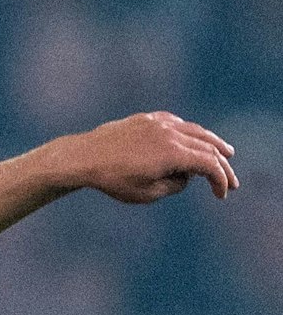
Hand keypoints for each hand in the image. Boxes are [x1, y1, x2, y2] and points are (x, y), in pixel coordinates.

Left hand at [49, 111, 237, 202]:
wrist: (83, 157)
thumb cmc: (113, 180)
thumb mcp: (147, 194)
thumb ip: (174, 186)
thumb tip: (187, 176)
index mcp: (174, 153)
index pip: (209, 164)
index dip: (221, 180)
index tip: (222, 195)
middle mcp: (171, 133)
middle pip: (208, 146)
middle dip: (222, 164)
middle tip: (231, 179)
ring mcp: (158, 123)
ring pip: (195, 130)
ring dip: (212, 143)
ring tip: (225, 152)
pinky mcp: (145, 119)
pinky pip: (176, 123)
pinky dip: (189, 132)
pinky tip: (192, 138)